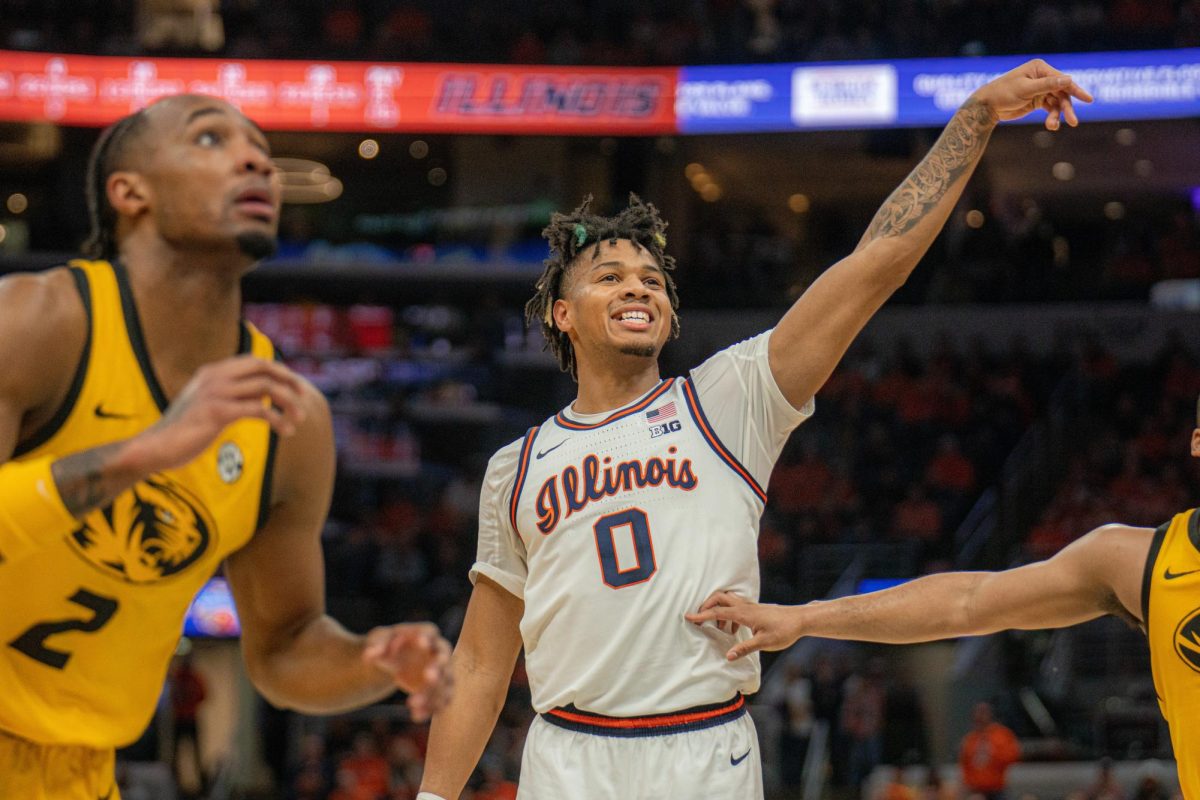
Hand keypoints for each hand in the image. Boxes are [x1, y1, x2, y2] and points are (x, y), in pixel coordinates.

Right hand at [131, 356, 305, 472]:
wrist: (155, 447)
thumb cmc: (184, 431)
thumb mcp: (210, 406)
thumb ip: (233, 396)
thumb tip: (264, 395)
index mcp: (212, 372)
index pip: (254, 361)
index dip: (279, 371)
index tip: (296, 386)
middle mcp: (214, 376)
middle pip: (263, 367)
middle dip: (289, 381)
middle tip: (304, 399)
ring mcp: (215, 392)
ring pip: (266, 387)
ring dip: (288, 403)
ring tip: (299, 420)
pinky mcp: (217, 412)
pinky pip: (259, 410)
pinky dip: (277, 419)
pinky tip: (285, 431)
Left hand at [362, 623, 452, 722]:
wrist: (393, 660)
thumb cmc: (388, 644)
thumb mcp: (378, 640)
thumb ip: (375, 645)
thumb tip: (368, 656)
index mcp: (425, 634)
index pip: (430, 632)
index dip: (427, 638)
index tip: (421, 644)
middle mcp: (438, 652)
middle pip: (443, 659)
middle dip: (438, 668)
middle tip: (429, 677)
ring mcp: (442, 671)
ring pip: (443, 684)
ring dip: (432, 695)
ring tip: (412, 704)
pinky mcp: (438, 689)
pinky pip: (440, 700)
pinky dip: (430, 709)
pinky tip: (416, 716)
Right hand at [685, 591, 801, 659]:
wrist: (800, 620)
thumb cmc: (784, 630)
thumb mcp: (764, 643)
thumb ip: (744, 648)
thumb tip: (727, 656)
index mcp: (744, 614)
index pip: (717, 612)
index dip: (701, 615)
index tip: (688, 617)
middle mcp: (745, 606)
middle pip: (719, 597)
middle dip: (707, 605)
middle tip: (701, 619)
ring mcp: (750, 606)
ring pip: (727, 600)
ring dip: (718, 611)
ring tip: (720, 629)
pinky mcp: (755, 609)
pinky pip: (735, 606)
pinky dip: (728, 614)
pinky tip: (734, 630)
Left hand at [970, 58, 1092, 129]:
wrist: (987, 106)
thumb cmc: (1003, 93)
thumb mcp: (1025, 89)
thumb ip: (1047, 85)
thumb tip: (1069, 80)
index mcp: (1040, 68)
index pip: (1062, 79)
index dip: (1075, 90)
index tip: (1088, 99)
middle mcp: (1042, 77)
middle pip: (1061, 92)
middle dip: (1066, 107)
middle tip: (1073, 122)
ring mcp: (1040, 89)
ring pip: (1056, 102)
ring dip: (1057, 115)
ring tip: (1053, 126)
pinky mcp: (1037, 100)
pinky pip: (1050, 108)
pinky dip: (1052, 117)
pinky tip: (1051, 125)